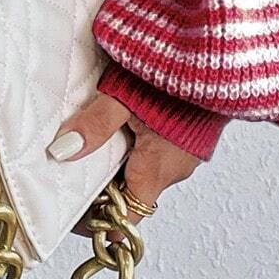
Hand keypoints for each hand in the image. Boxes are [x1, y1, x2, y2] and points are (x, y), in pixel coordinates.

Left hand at [47, 91, 200, 240]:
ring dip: (116, 164)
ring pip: (141, 172)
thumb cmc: (174, 76)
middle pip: (129, 194)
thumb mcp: (123, 98)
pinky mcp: (187, 137)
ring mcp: (182, 154)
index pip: (126, 216)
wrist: (215, 58)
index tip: (73, 215)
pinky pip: (154, 153)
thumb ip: (94, 125)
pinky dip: (133, 147)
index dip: (99, 220)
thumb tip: (63, 150)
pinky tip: (117, 125)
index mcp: (157, 170)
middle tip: (69, 170)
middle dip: (100, 188)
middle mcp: (174, 169)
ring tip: (88, 142)